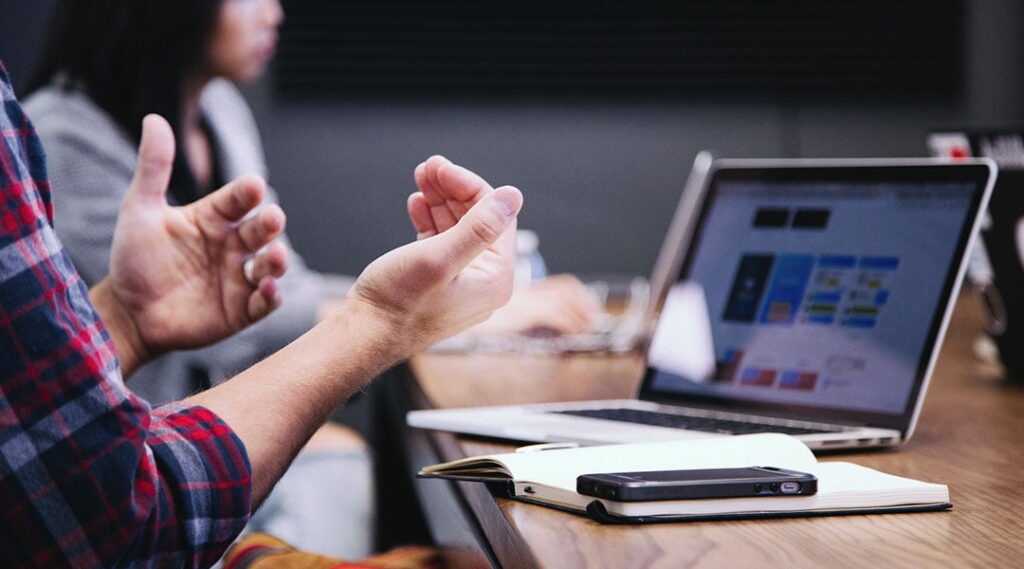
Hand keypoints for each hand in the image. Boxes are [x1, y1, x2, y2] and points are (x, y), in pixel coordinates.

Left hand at [93, 115, 288, 373]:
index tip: (253, 185)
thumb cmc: (135, 259)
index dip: (246, 193)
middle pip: (260, 230)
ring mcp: (239, 278)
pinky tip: (268, 289)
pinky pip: (264, 302)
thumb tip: (154, 118)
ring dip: (277, 260)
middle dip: (270, 224)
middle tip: (272, 218)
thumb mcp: (140, 210)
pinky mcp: (241, 310)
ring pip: (270, 265)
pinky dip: (271, 296)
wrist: (127, 312)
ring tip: (276, 256)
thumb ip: (153, 167)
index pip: (237, 200)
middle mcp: (232, 245)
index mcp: (214, 218)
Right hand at [408, 157, 596, 336]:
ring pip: (457, 228)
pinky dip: (430, 220)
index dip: (469, 187)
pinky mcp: (438, 282)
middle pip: (477, 220)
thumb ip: (479, 227)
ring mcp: (461, 282)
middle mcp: (484, 282)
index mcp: (495, 279)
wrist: (364, 336)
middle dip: (453, 190)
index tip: (442, 168)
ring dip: (440, 200)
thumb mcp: (439, 258)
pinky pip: (441, 242)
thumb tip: (512, 196)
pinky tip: (417, 204)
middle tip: (429, 167)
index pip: (496, 217)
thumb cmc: (398, 304)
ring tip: (421, 178)